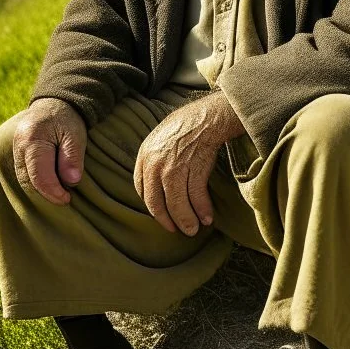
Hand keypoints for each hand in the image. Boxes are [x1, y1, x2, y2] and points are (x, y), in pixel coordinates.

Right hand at [13, 97, 87, 205]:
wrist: (54, 105)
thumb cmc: (67, 120)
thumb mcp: (76, 135)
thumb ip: (72, 157)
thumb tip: (71, 181)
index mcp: (33, 140)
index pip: (40, 176)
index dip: (53, 192)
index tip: (67, 199)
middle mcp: (19, 146)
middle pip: (28, 180)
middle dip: (46, 194)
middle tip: (65, 199)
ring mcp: (15, 149)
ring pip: (24, 179)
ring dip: (41, 190)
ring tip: (59, 193)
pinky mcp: (17, 154)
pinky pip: (24, 174)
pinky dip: (36, 183)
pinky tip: (50, 186)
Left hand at [134, 89, 244, 236]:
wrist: (204, 118)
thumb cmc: (182, 129)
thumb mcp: (157, 142)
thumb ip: (152, 163)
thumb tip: (154, 188)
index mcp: (144, 158)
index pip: (142, 192)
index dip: (153, 208)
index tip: (163, 217)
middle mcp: (156, 165)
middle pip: (157, 203)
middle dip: (168, 221)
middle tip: (178, 230)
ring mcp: (175, 167)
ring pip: (177, 204)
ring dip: (187, 220)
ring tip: (193, 229)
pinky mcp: (194, 169)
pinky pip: (196, 196)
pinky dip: (202, 209)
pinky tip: (206, 217)